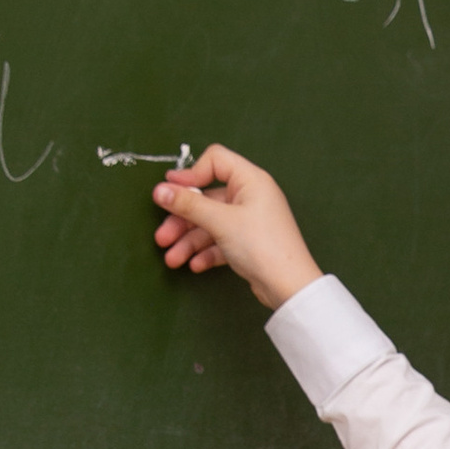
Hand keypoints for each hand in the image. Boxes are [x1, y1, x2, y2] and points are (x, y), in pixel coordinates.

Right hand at [151, 142, 324, 311]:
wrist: (289, 287)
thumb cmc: (262, 246)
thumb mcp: (221, 222)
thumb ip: (189, 205)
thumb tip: (160, 190)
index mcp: (250, 180)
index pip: (215, 161)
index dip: (190, 173)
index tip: (169, 191)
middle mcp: (250, 196)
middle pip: (207, 198)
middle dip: (182, 219)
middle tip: (162, 237)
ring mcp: (249, 220)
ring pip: (211, 223)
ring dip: (189, 241)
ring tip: (172, 259)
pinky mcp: (248, 242)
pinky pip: (221, 241)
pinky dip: (206, 252)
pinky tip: (194, 265)